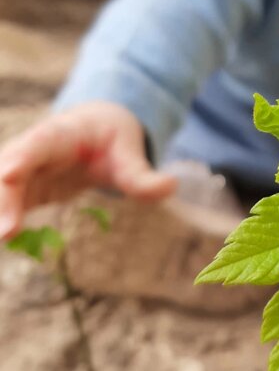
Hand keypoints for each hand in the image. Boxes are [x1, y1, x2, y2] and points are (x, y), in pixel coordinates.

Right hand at [0, 102, 175, 239]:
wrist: (94, 129)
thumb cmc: (111, 139)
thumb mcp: (130, 152)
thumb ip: (144, 174)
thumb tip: (170, 186)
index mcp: (59, 134)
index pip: (36, 144)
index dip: (21, 159)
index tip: (8, 174)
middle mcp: (31, 149)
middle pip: (8, 170)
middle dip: (2, 199)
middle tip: (5, 233)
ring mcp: (20, 170)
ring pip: (0, 188)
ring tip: (2, 240)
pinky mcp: (20, 190)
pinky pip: (4, 205)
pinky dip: (2, 219)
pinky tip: (3, 242)